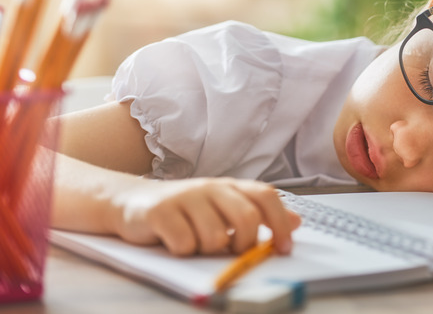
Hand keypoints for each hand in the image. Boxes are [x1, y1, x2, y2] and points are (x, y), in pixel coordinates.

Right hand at [108, 177, 300, 255]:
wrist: (130, 201)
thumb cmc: (183, 210)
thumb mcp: (223, 208)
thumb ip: (258, 213)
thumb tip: (296, 221)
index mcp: (229, 186)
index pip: (266, 196)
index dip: (280, 223)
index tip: (284, 248)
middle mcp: (210, 187)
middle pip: (247, 217)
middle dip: (245, 243)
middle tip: (233, 250)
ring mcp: (185, 197)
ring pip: (215, 237)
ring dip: (207, 249)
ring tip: (196, 241)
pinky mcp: (160, 211)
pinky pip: (184, 244)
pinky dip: (182, 251)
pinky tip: (175, 242)